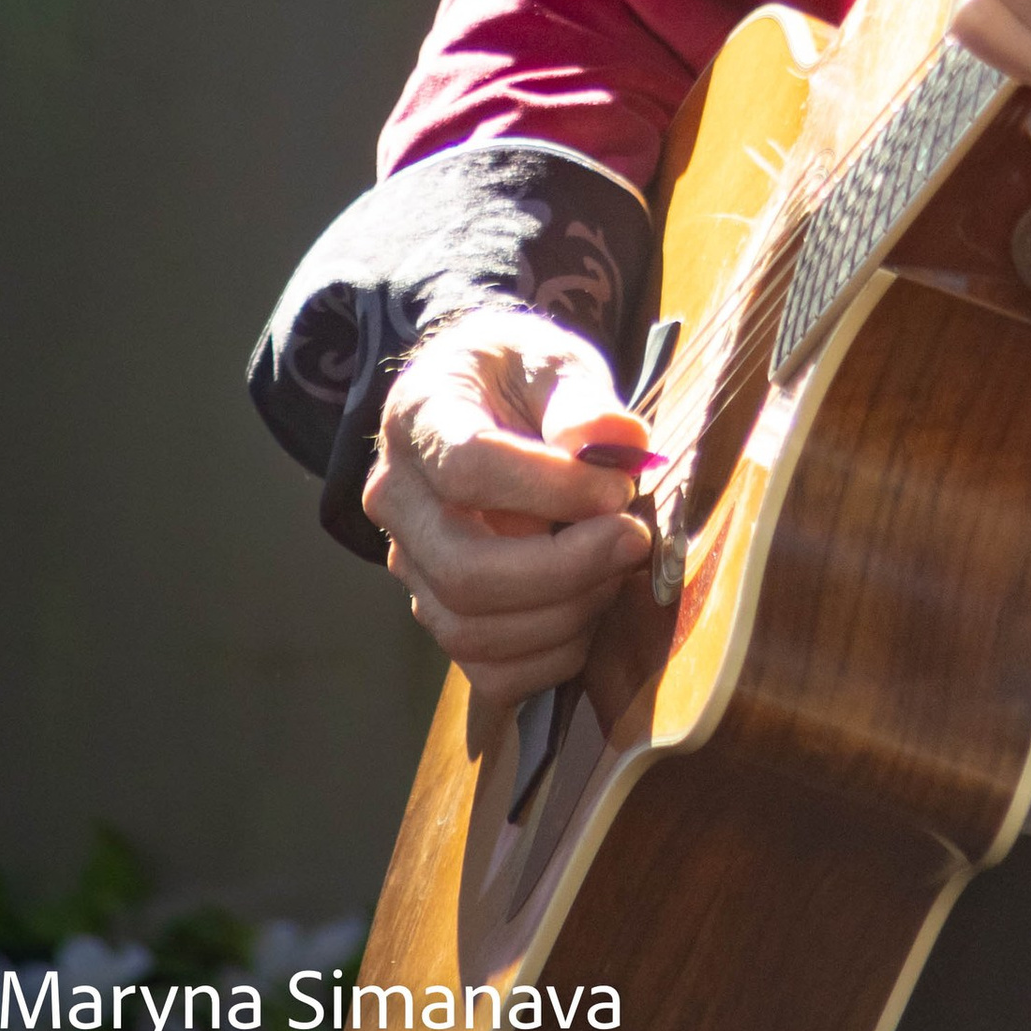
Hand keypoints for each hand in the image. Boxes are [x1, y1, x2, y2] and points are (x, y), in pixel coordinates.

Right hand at [363, 308, 652, 703]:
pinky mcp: (439, 611)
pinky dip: (550, 657)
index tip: (619, 487)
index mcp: (419, 419)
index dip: (552, 489)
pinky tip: (590, 609)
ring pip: (473, 630)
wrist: (484, 402)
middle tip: (633, 539)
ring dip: (564, 614)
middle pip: (464, 570)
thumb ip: (582, 398)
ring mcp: (410, 565)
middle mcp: (397, 500)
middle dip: (565, 569)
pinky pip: (487, 671)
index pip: (467, 468)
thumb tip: (620, 442)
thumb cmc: (519, 377)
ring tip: (616, 568)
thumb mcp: (552, 359)